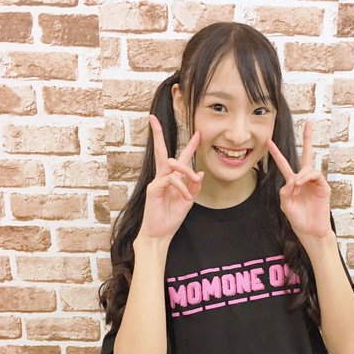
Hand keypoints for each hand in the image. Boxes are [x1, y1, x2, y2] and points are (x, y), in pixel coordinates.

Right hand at [135, 114, 203, 242]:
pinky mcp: (153, 189)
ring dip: (186, 169)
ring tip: (194, 178)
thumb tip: (200, 172)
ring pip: (171, 163)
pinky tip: (186, 197)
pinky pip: (170, 180)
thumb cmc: (171, 218)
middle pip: (161, 151)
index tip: (197, 133)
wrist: (160, 234)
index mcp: (172, 180)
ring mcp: (157, 182)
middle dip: (158, 134)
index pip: (179, 158)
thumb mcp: (188, 202)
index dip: (189, 146)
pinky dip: (181, 187)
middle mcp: (163, 177)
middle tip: (153, 119)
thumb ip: (194, 187)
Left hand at [266, 121, 331, 240]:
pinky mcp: (324, 187)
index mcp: (293, 183)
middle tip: (309, 123)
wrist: (310, 231)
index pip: (284, 164)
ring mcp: (315, 182)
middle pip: (307, 155)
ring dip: (301, 174)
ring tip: (297, 184)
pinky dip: (307, 177)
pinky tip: (301, 183)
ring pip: (308, 168)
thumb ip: (285, 192)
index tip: (268, 141)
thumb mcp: (286, 205)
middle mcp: (304, 179)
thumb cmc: (298, 219)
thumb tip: (291, 180)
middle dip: (308, 139)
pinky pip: (315, 175)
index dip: (276, 153)